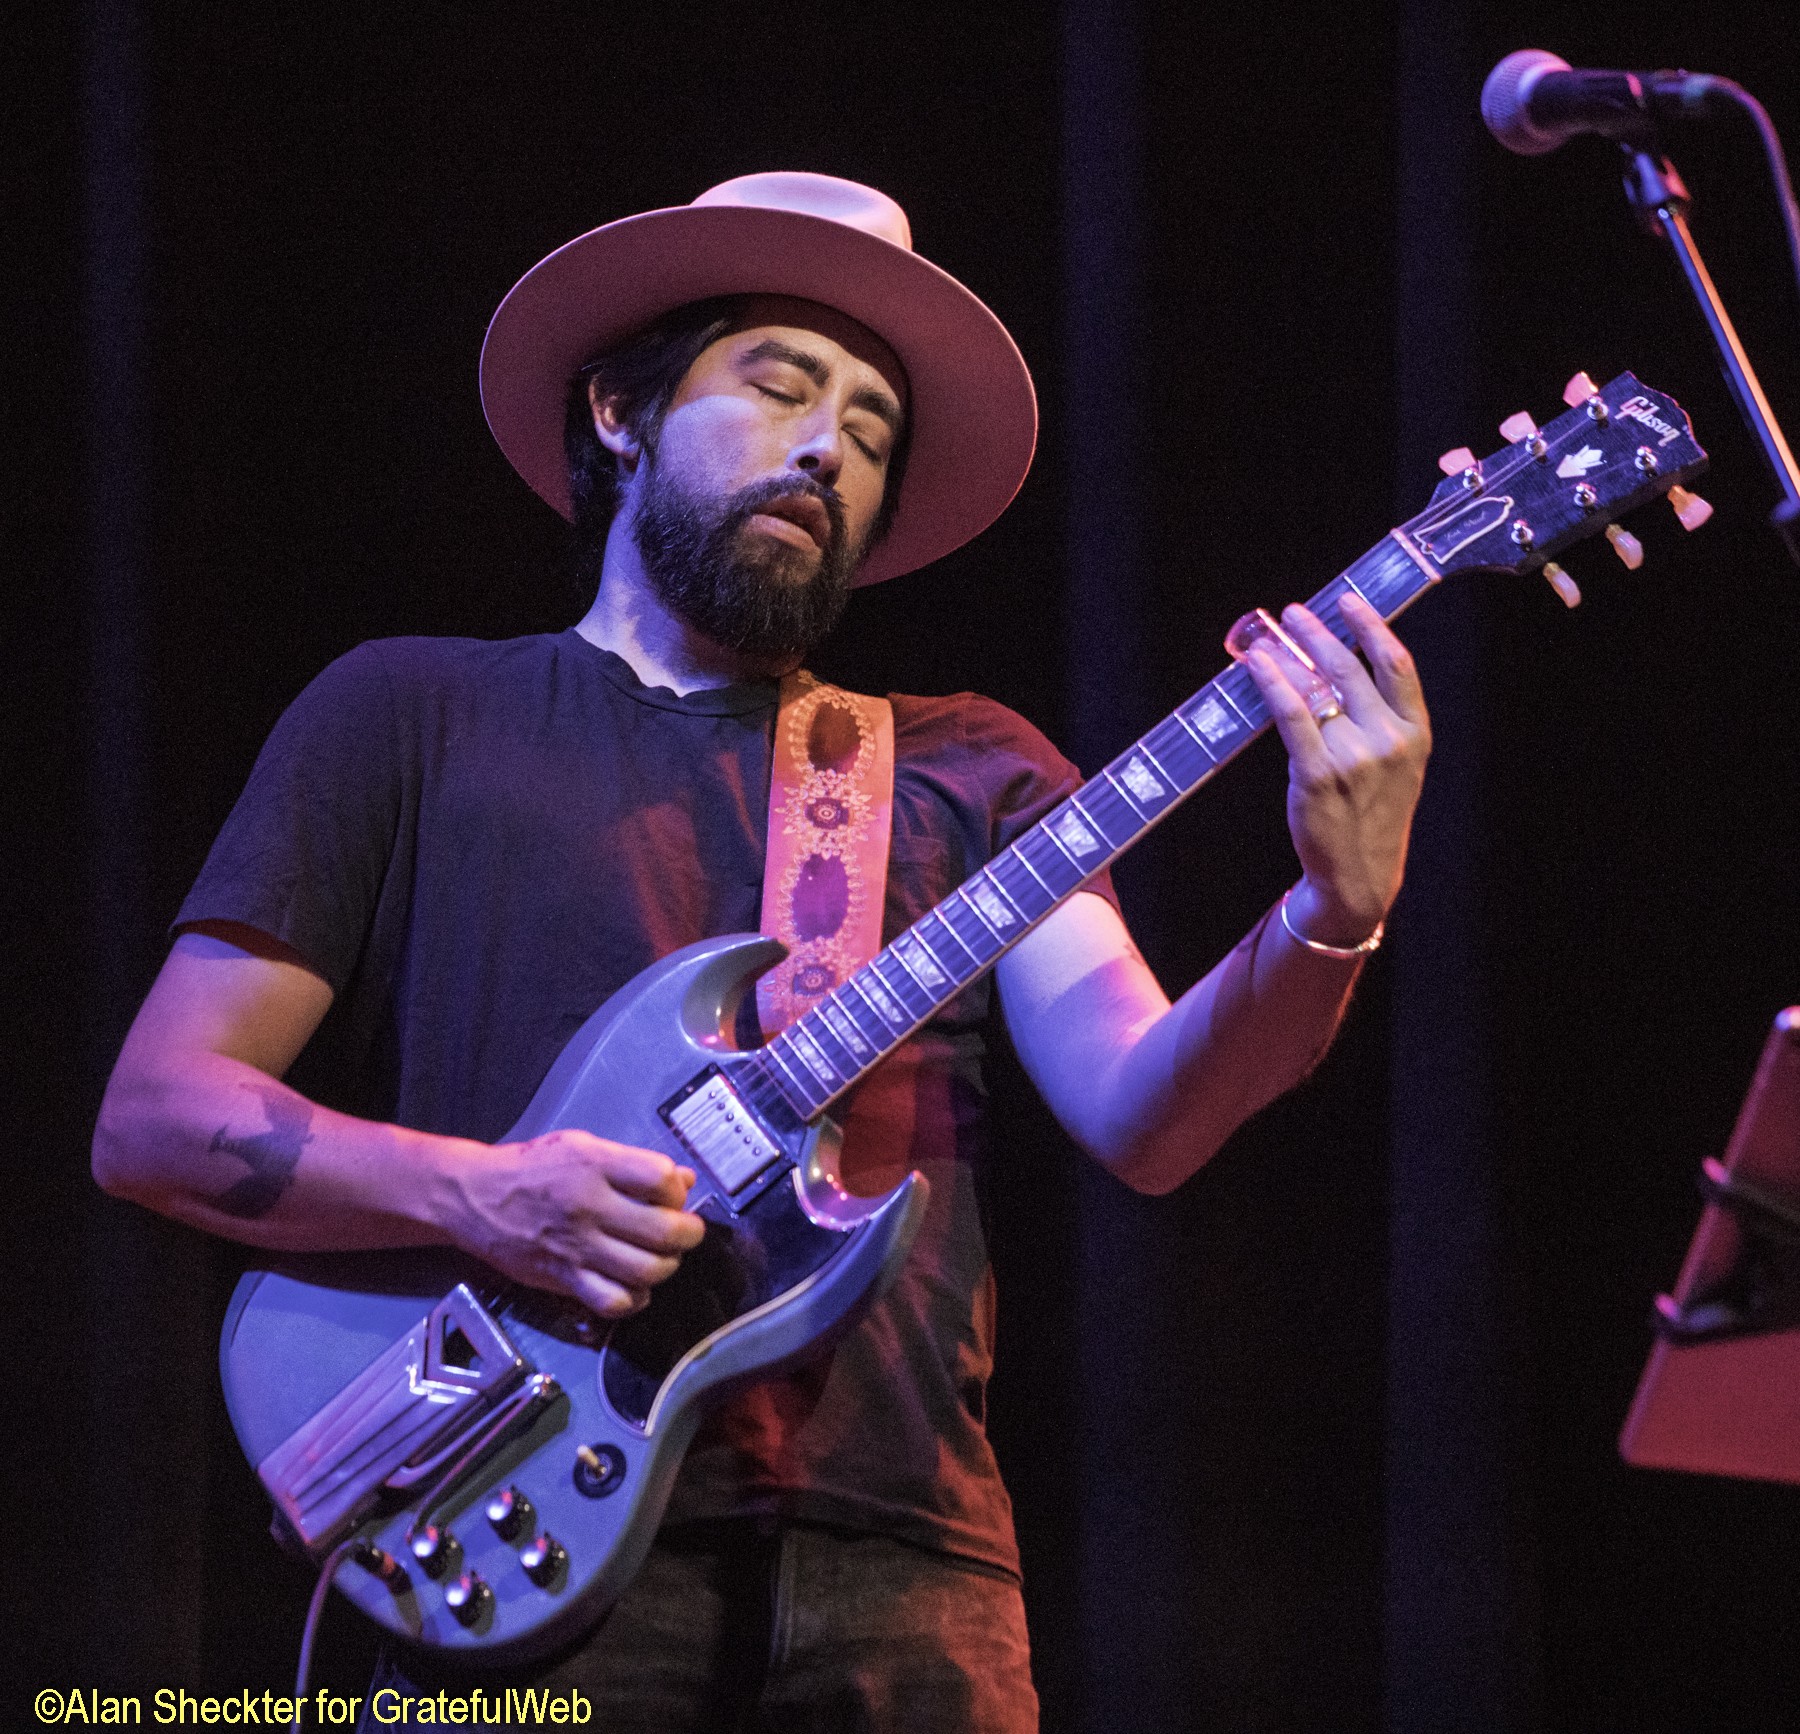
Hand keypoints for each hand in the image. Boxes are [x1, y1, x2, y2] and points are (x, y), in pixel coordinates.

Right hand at [441, 1129, 705, 1317]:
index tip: (674, 1196)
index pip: (660, 1179)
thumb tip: (684, 1180)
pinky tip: (634, 1284)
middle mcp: (588, 1206)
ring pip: (646, 1270)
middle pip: (663, 1231)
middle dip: (688, 1234)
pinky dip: (634, 1298)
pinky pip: (612, 1301)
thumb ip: (633, 1163)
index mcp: (594, 1165)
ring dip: (666, 1266)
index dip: (678, 1191)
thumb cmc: (531, 1168)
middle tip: (686, 1231)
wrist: (474, 1196)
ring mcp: (576, 1246)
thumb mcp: (582, 1146)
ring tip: (662, 1257)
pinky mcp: (562, 1277)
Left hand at [1242, 592, 1430, 944]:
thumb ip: (1378, 720)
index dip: (1371, 626)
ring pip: (1316, 690)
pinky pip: (1292, 716)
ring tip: (1266, 636)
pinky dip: (1272, 684)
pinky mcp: (1319, 776)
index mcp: (1415, 734)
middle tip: (1294, 614)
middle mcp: (1388, 742)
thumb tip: (1331, 670)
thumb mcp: (1396, 766)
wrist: (1359, 874)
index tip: (1347, 601)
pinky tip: (1257, 665)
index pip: (1397, 664)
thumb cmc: (1371, 815)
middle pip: (1350, 669)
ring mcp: (1355, 759)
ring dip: (1287, 656)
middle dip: (1317, 634)